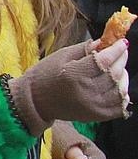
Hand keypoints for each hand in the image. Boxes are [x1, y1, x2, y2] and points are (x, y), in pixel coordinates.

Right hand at [8, 39, 128, 131]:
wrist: (34, 102)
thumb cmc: (44, 76)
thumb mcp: (60, 56)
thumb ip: (84, 48)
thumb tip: (105, 42)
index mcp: (73, 74)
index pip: (104, 60)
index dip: (116, 49)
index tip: (122, 42)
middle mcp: (85, 91)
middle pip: (114, 73)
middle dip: (121, 59)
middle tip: (121, 52)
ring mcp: (92, 106)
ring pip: (120, 89)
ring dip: (123, 77)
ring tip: (118, 68)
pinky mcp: (96, 116)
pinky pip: (119, 106)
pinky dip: (123, 96)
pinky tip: (118, 87)